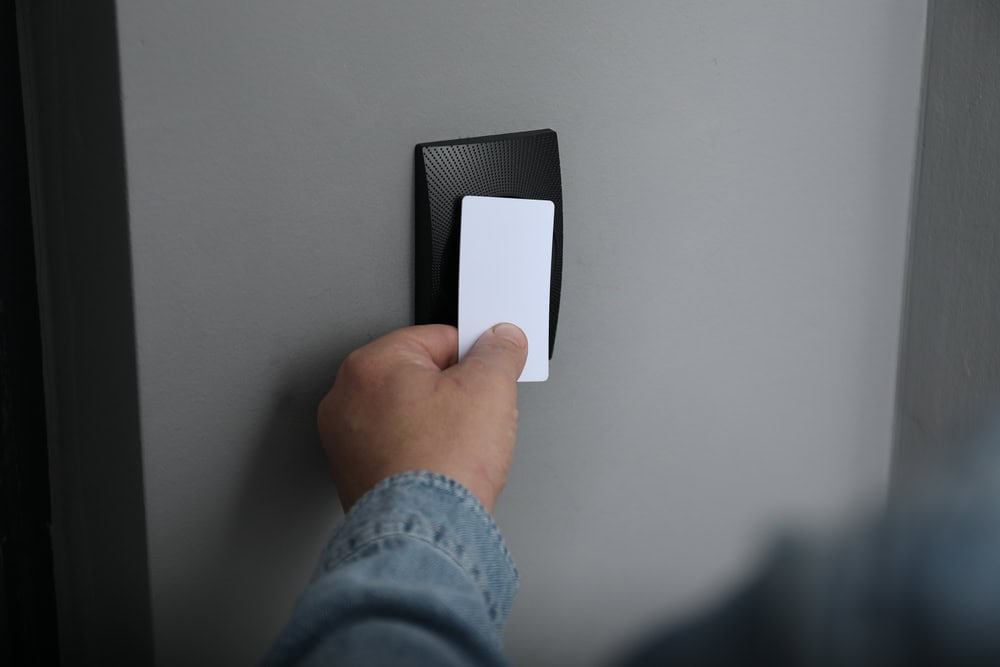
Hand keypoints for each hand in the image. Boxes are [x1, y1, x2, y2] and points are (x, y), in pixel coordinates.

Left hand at [318, 323, 528, 512]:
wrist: (424, 534)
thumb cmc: (440, 466)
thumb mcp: (489, 387)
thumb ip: (499, 351)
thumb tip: (504, 340)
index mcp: (370, 364)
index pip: (437, 338)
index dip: (474, 356)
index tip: (490, 371)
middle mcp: (346, 398)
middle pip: (419, 376)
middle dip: (454, 393)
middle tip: (476, 416)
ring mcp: (344, 440)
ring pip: (407, 414)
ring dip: (437, 424)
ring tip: (459, 447)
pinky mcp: (353, 475)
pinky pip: (396, 448)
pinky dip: (420, 453)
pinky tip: (442, 468)